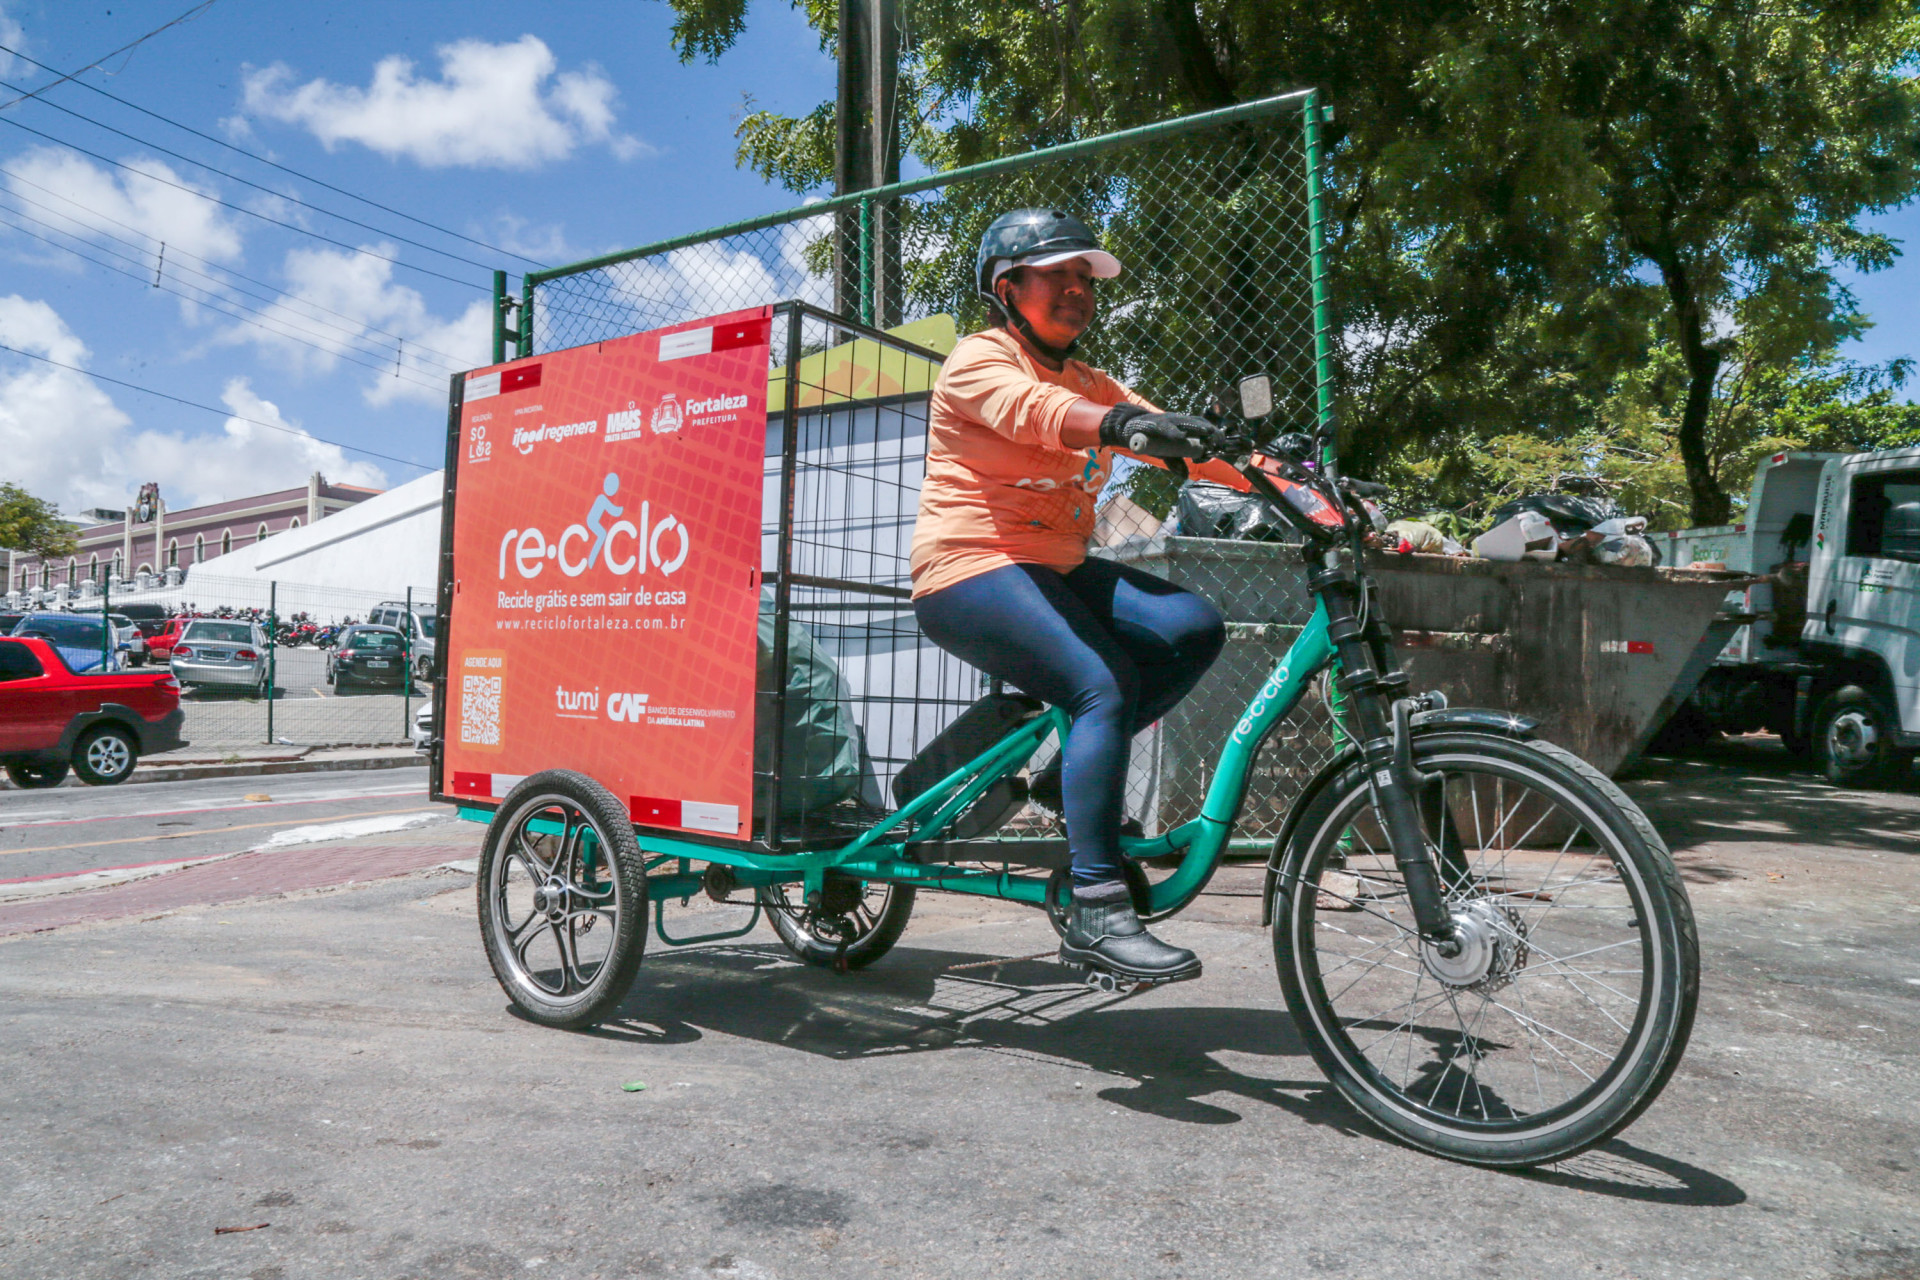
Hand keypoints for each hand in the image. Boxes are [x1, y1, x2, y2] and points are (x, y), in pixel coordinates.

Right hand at [1098, 405, 1226, 458]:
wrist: (1129, 427)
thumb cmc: (1150, 438)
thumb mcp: (1165, 452)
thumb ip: (1175, 462)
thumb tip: (1185, 476)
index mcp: (1181, 425)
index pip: (1201, 426)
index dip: (1212, 433)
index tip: (1222, 443)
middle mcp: (1176, 420)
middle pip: (1198, 423)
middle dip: (1210, 431)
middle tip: (1219, 440)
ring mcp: (1166, 421)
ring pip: (1186, 422)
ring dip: (1198, 427)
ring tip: (1209, 433)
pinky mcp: (1154, 424)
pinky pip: (1165, 428)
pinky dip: (1173, 432)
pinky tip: (1180, 437)